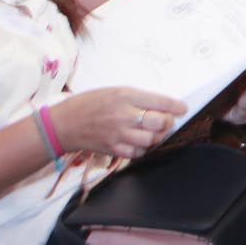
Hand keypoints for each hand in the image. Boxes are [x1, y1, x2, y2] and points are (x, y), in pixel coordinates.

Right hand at [48, 88, 188, 159]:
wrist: (63, 124)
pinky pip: (138, 153)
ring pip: (151, 139)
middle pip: (159, 122)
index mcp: (124, 96)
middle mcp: (123, 115)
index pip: (159, 101)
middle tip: (167, 121)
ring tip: (154, 132)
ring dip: (158, 136)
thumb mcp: (114, 91)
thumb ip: (138, 98)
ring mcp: (118, 134)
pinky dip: (144, 149)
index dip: (175, 106)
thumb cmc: (88, 104)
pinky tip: (140, 142)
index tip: (182, 108)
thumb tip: (162, 105)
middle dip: (168, 122)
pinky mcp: (113, 149)